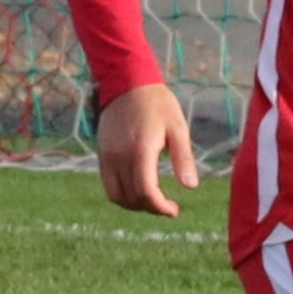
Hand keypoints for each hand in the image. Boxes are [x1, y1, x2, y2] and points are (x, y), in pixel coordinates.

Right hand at [96, 81, 198, 217]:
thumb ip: (184, 158)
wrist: (128, 83)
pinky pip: (108, 185)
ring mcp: (108, 156)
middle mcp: (120, 157)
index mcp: (141, 150)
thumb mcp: (178, 128)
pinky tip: (138, 188)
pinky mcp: (102, 154)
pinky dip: (123, 194)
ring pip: (116, 196)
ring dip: (134, 205)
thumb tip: (191, 187)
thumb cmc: (158, 104)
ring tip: (152, 200)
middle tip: (167, 206)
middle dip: (150, 208)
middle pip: (132, 198)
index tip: (173, 210)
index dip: (160, 207)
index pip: (146, 192)